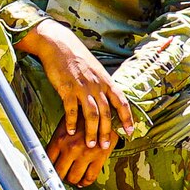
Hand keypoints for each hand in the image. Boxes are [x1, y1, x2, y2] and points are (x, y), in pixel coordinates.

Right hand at [15, 18, 130, 187]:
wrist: (59, 43)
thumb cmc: (77, 57)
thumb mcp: (95, 69)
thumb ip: (101, 85)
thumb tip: (107, 99)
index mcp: (106, 80)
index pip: (121, 102)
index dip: (127, 117)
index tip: (130, 131)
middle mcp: (97, 85)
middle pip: (106, 113)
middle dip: (107, 132)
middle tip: (105, 146)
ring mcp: (82, 87)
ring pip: (91, 115)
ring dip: (91, 132)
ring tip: (90, 144)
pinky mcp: (67, 88)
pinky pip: (71, 109)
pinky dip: (71, 122)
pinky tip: (70, 131)